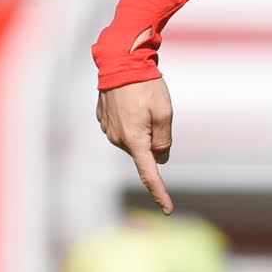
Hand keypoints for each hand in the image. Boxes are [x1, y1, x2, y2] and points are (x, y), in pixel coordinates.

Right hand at [96, 78, 176, 212]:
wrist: (119, 62)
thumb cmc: (145, 86)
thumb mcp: (164, 113)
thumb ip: (163, 140)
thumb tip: (159, 157)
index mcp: (134, 140)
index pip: (149, 174)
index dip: (159, 193)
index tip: (168, 209)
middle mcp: (117, 139)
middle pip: (143, 152)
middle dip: (153, 141)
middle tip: (157, 113)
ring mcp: (107, 129)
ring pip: (133, 140)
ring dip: (141, 129)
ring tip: (141, 102)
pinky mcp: (103, 119)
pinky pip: (122, 128)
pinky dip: (130, 121)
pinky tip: (131, 102)